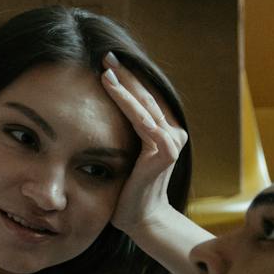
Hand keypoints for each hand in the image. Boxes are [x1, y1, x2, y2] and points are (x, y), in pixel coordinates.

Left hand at [101, 51, 188, 234]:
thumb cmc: (128, 189)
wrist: (140, 219)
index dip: (130, 78)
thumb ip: (124, 133)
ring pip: (144, 103)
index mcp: (167, 132)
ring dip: (123, 82)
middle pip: (147, 95)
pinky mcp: (164, 149)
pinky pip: (140, 119)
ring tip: (105, 65)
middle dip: (126, 73)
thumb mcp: (126, 154)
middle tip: (107, 54)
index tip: (109, 62)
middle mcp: (174, 133)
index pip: (147, 98)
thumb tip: (99, 112)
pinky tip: (109, 85)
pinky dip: (124, 100)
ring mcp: (172, 140)